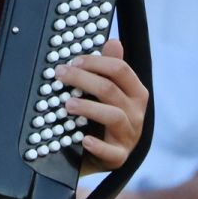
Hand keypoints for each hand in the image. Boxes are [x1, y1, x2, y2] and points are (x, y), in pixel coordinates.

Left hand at [60, 38, 147, 174]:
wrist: (104, 155)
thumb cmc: (104, 119)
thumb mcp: (109, 93)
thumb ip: (110, 69)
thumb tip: (114, 42)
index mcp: (136, 93)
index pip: (121, 70)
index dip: (96, 62)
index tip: (74, 60)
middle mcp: (136, 113)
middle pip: (111, 90)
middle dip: (83, 79)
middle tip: (61, 75)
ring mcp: (129, 135)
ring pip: (113, 116)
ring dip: (88, 108)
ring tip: (66, 104)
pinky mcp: (119, 157)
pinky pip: (111, 152)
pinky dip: (98, 146)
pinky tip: (84, 140)